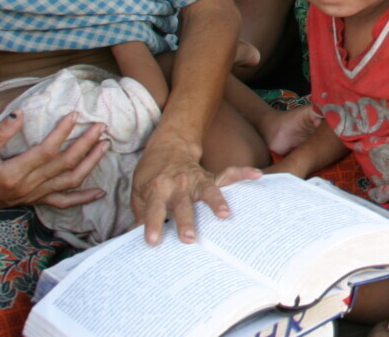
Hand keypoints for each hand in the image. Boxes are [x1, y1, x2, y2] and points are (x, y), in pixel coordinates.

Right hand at [0, 112, 107, 209]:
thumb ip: (0, 133)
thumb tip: (19, 113)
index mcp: (13, 172)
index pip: (46, 150)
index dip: (62, 132)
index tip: (76, 115)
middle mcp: (28, 185)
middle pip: (64, 163)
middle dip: (86, 144)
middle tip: (101, 126)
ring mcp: (35, 195)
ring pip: (70, 181)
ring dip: (90, 163)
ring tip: (105, 145)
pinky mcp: (37, 201)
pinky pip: (63, 202)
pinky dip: (83, 198)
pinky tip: (100, 192)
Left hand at [131, 131, 259, 243]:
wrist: (169, 146)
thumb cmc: (151, 174)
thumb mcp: (138, 193)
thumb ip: (140, 216)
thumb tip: (132, 241)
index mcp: (157, 188)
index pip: (153, 210)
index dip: (152, 225)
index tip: (153, 242)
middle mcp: (178, 184)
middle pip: (182, 204)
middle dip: (186, 221)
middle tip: (189, 238)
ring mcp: (197, 180)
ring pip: (207, 191)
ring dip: (216, 202)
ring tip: (225, 215)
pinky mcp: (211, 177)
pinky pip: (229, 174)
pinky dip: (243, 173)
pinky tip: (257, 175)